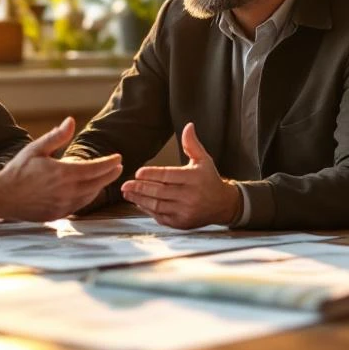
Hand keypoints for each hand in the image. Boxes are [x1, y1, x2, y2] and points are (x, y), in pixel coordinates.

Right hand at [0, 117, 122, 222]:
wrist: (2, 196)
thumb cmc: (18, 170)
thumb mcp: (36, 149)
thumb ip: (56, 136)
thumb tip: (71, 121)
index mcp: (63, 173)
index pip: (95, 168)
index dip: (110, 163)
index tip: (118, 157)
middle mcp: (66, 191)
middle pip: (98, 183)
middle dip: (110, 174)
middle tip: (118, 167)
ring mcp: (63, 205)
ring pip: (90, 196)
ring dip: (100, 186)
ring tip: (105, 177)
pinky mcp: (58, 214)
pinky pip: (80, 206)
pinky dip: (88, 197)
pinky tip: (88, 191)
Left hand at [121, 122, 240, 228]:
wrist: (223, 205)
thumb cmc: (209, 179)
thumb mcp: (203, 160)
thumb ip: (192, 144)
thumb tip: (188, 125)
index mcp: (194, 178)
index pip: (168, 176)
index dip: (152, 174)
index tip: (138, 172)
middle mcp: (190, 196)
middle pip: (160, 192)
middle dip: (140, 188)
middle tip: (125, 184)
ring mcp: (186, 211)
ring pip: (158, 205)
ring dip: (140, 199)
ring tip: (127, 193)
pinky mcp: (182, 223)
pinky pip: (161, 217)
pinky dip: (148, 210)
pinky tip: (138, 202)